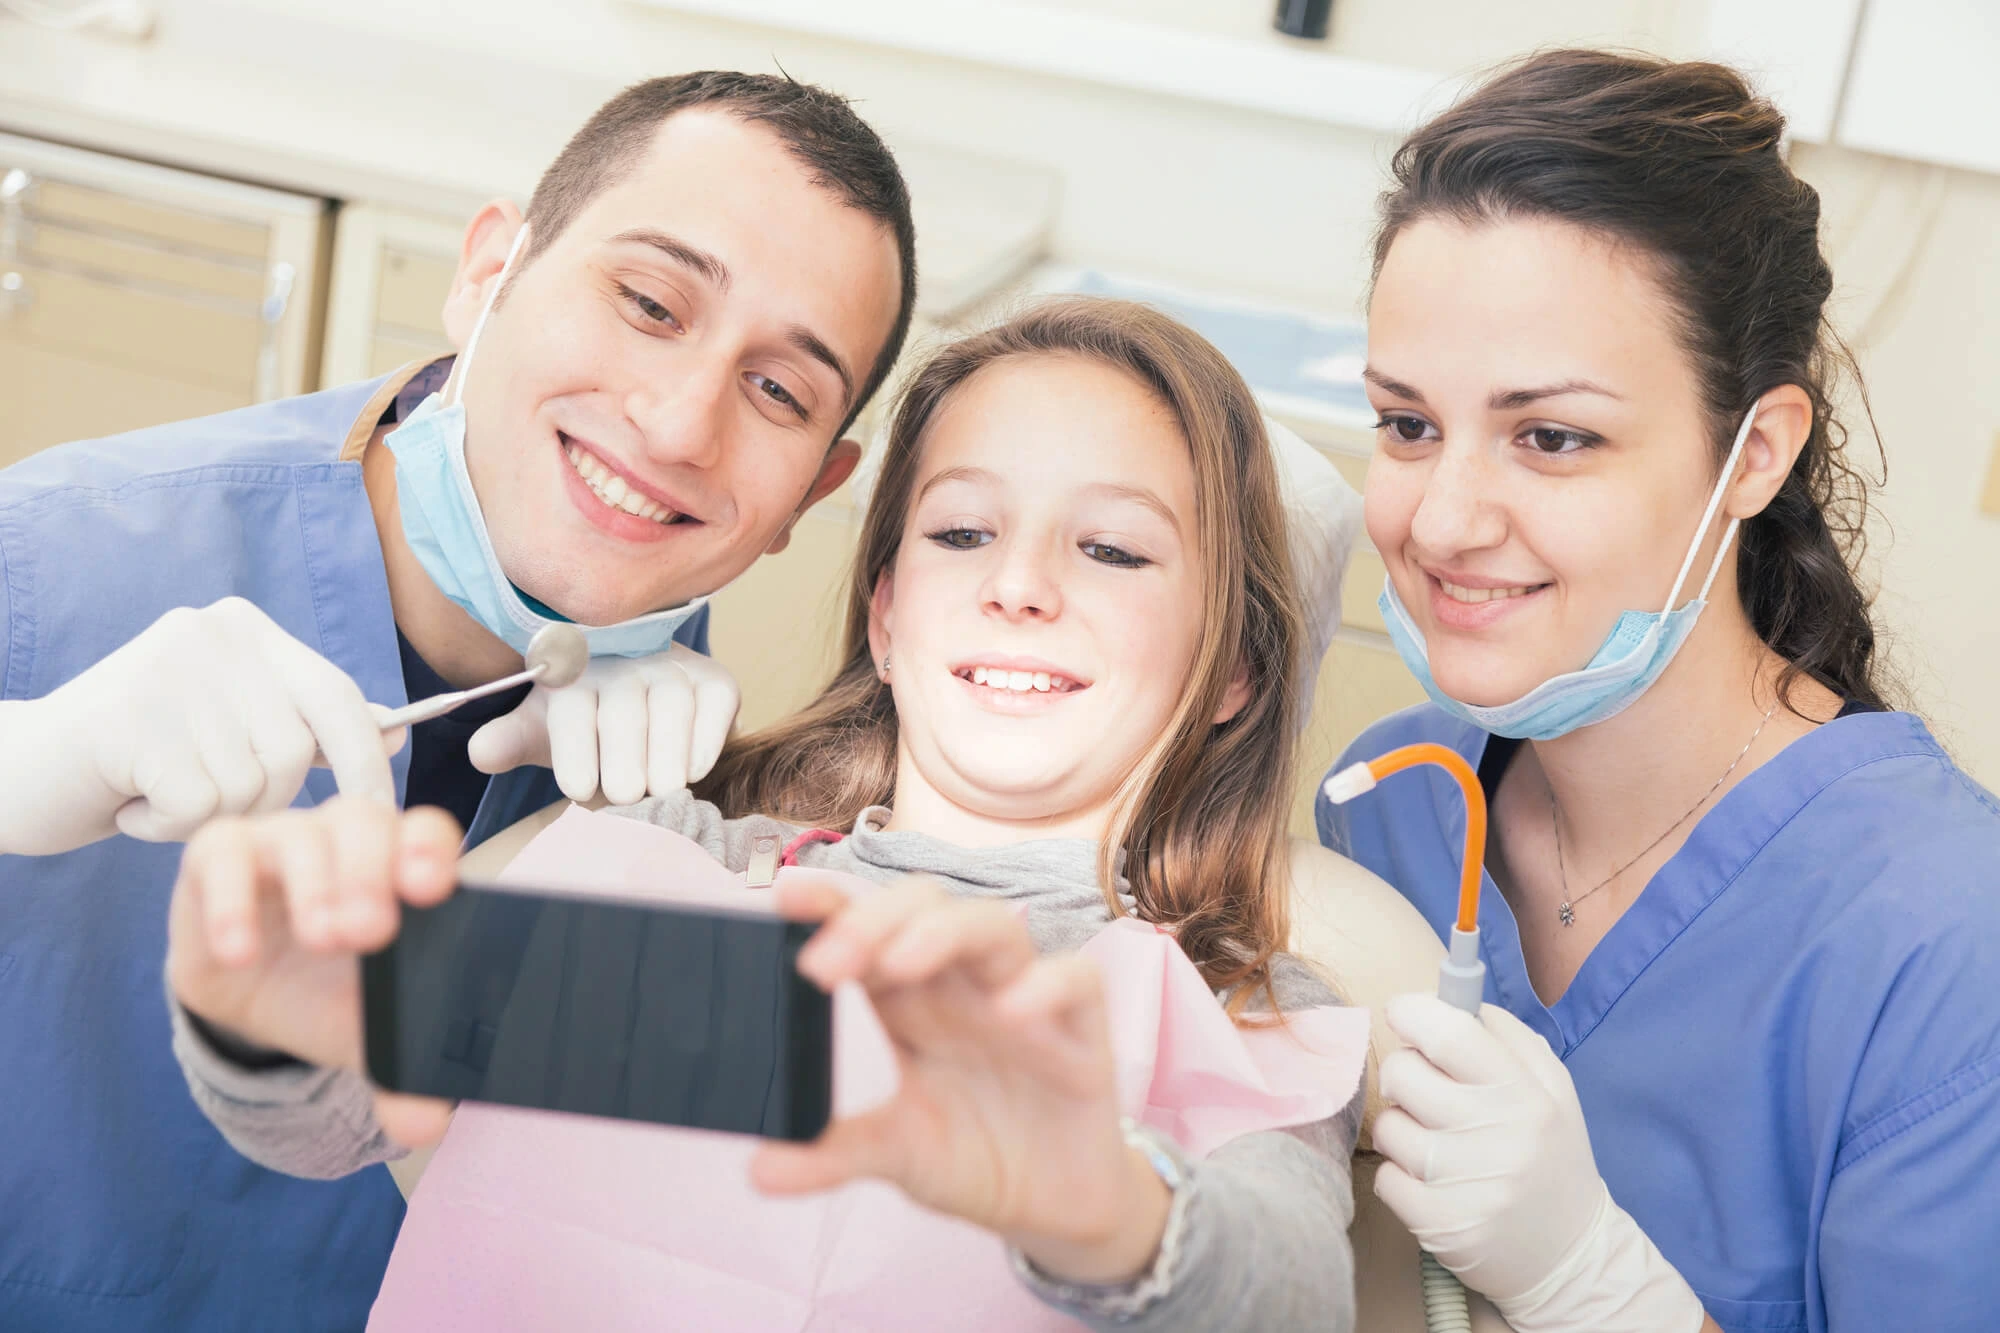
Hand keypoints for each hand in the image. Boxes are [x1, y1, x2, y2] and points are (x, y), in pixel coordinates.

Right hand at [0, 597, 401, 854]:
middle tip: (211, 806)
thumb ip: (306, 724)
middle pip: (298, 750)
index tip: (379, 814)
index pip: (338, 695)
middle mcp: (214, 633)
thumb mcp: (229, 729)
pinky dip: (167, 828)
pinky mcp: (131, 716)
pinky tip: (130, 804)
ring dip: (210, 816)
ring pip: (252, 784)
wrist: (17, 772)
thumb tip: (396, 730)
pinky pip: (199, 806)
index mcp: (246, 629)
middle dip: (269, 801)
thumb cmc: (138, 759)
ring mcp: (171, 668)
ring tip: (158, 794)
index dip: (367, 762)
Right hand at [165, 797, 459, 1148]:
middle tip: (370, 933)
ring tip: (322, 940)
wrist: (250, 994)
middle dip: (371, 874)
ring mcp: (283, 840)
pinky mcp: (219, 855)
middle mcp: (346, 840)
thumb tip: (426, 1125)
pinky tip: (238, 953)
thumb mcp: (364, 1032)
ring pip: (301, 831)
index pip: (425, 834)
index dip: (429, 853)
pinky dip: (230, 900)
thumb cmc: (326, 990)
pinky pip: (221, 852)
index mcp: (398, 867)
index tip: (431, 891)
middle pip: (365, 822)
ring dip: (315, 885)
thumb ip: (402, 1074)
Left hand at [465, 643, 739, 804]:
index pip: (572, 709)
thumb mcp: (541, 729)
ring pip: (673, 707)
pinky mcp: (714, 679)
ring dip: (665, 759)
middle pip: (624, 714)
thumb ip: (509, 742)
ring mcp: (672, 667)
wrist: (635, 689)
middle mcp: (624, 662)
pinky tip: (690, 771)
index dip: (575, 752)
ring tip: (657, 792)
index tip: (579, 790)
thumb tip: (480, 752)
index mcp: (573, 671)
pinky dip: (705, 741)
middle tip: (623, 798)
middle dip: (623, 765)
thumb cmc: (584, 720)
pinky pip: (715, 703)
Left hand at [751, 876, 1171, 1285]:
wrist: (1054, 1208)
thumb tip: (758, 1171)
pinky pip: (1076, 979)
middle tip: (825, 964)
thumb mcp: (899, 1156)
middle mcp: (963, 984)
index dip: (832, 904)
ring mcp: (1024, 998)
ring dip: (944, 933)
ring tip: (902, 965)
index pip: (868, 930)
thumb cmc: (975, 1156)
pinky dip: (1046, 985)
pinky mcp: (1082, 1029)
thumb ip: (834, 1155)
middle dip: (874, 918)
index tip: (785, 899)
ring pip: (993, 924)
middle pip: (925, 907)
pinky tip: (1012, 1012)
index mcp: (910, 1001)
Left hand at [1372, 994, 1705, 1332]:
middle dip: (1402, 1071)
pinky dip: (1398, 1175)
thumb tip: (1454, 999)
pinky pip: (1384, 1177)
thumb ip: (1509, 1038)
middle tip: (1422, 1088)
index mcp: (1526, 1094)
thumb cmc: (1551, 1160)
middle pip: (1404, 1073)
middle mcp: (1498, 1135)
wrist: (1571, 1258)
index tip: (1402, 1013)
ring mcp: (1467, 1184)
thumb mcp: (1553, 1092)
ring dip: (1400, 1128)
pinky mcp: (1440, 1224)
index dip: (1413, 1012)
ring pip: (1388, 1126)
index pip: (1451, 1032)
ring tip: (1433, 1141)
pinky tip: (1429, 1182)